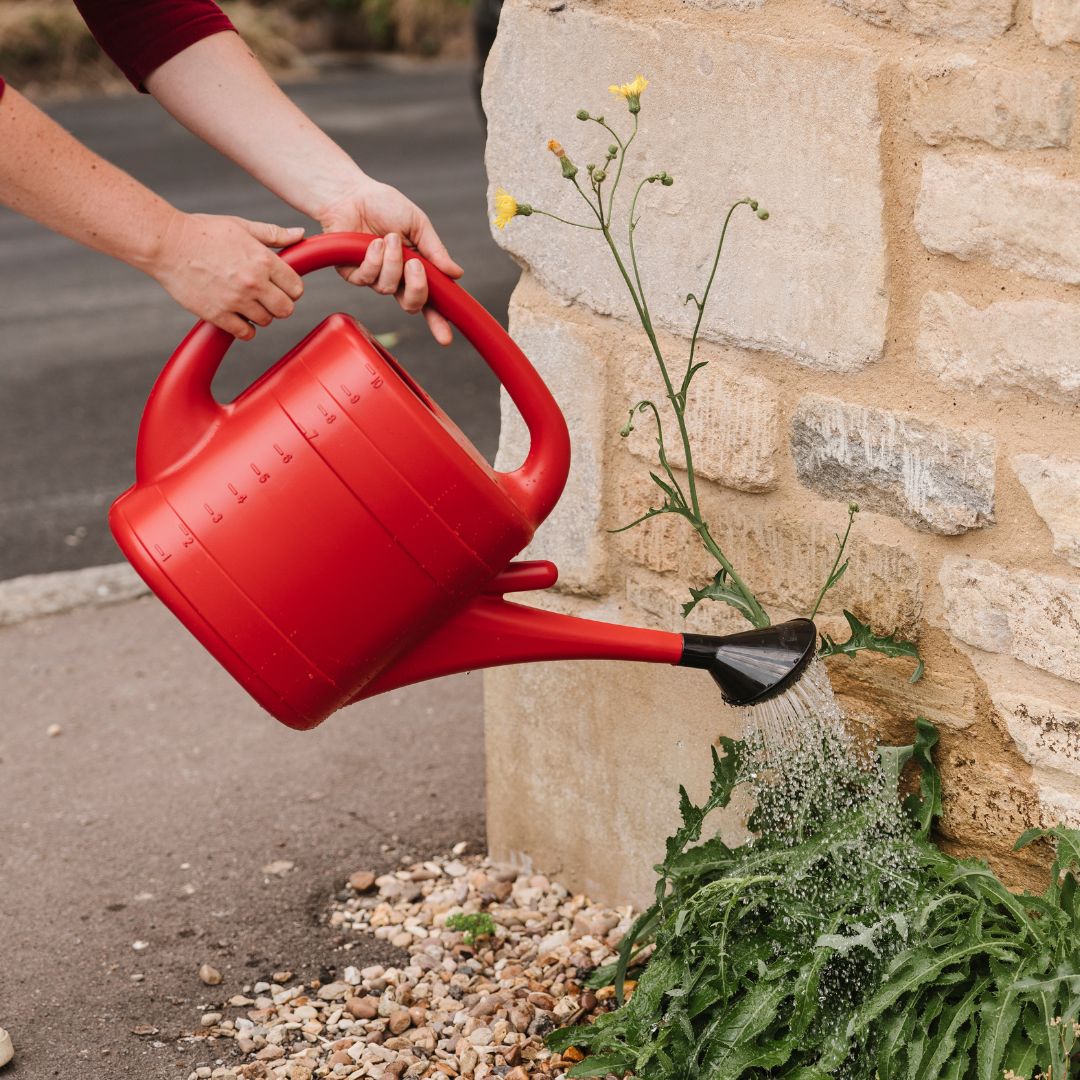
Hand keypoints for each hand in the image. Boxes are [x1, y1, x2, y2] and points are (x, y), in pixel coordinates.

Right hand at [147, 212, 305, 339]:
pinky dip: (244, 328)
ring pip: (266, 321)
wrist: (166, 244)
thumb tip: (300, 235)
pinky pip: (245, 333)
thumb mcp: (241, 226)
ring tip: (247, 302)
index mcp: (262, 260)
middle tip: (267, 298)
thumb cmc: (203, 232)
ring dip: (260, 315)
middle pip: (286, 309)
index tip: (281, 286)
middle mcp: (253, 282)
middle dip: (280, 304)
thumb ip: (273, 234)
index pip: (296, 288)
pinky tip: (237, 316)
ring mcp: (235, 301)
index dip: (291, 289)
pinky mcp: (217, 315)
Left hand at [318, 178, 463, 345]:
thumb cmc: (385, 206)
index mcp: (416, 270)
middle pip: (411, 304)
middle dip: (417, 288)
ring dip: (392, 263)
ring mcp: (374, 279)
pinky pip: (367, 279)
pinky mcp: (353, 275)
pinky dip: (373, 259)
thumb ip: (436, 250)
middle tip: (415, 266)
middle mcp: (396, 279)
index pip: (431, 301)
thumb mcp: (418, 224)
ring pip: (388, 289)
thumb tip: (457, 274)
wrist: (351, 194)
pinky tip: (372, 243)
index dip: (438, 321)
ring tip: (390, 239)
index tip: (446, 338)